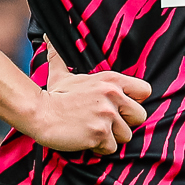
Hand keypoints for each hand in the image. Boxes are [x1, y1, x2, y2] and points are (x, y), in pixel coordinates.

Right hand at [29, 47, 151, 155]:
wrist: (39, 114)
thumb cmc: (53, 96)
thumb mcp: (61, 73)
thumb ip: (61, 57)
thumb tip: (48, 36)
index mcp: (111, 80)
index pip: (145, 90)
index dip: (136, 101)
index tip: (122, 106)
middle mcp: (113, 96)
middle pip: (140, 117)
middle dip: (126, 123)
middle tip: (107, 123)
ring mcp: (107, 115)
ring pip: (126, 135)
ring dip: (111, 138)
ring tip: (93, 131)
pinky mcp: (100, 133)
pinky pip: (111, 148)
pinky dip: (99, 148)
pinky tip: (86, 139)